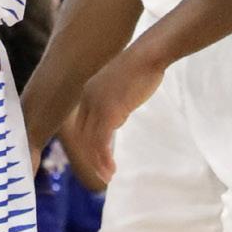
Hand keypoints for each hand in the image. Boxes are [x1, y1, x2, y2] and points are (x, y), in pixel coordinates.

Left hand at [61, 49, 167, 186]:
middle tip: (103, 173)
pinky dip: (104, 158)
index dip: (89, 144)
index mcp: (88, 92)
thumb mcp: (121, 88)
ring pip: (90, 142)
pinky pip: (101, 142)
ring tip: (108, 176)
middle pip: (82, 136)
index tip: (100, 158)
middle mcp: (87, 99)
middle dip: (91, 157)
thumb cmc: (143, 68)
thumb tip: (117, 118)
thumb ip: (115, 103)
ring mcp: (96, 105)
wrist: (149, 55)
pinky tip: (112, 168)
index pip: (83, 125)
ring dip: (98, 162)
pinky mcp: (109, 111)